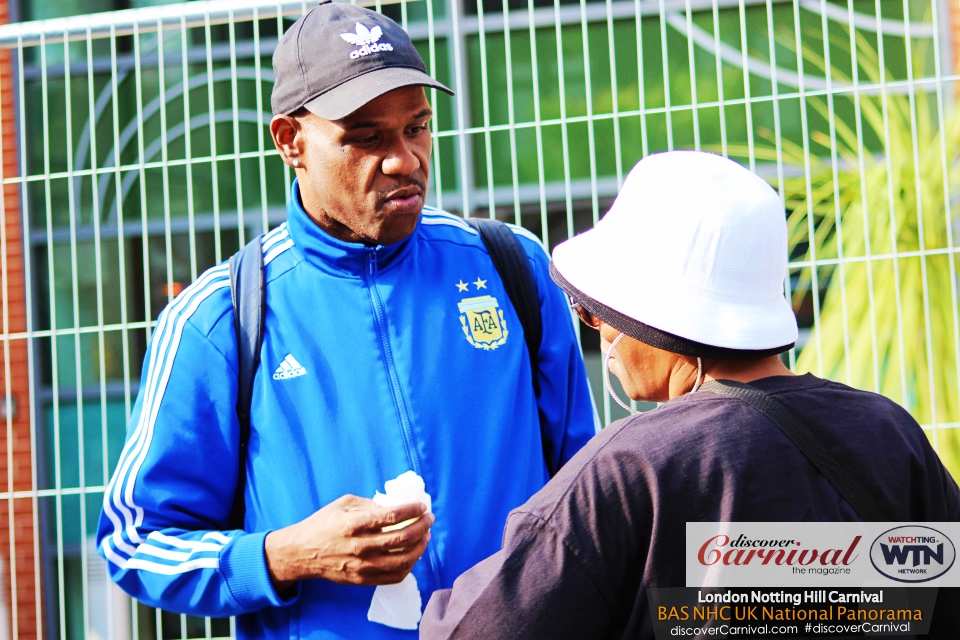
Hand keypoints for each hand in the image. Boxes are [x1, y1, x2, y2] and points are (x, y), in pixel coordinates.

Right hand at [264, 494, 433, 591]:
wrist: (302, 553)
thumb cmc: (323, 524)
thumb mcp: (344, 504)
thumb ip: (370, 504)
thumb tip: (395, 507)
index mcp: (355, 524)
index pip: (392, 516)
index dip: (412, 510)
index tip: (422, 507)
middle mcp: (361, 546)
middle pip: (403, 538)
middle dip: (422, 526)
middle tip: (429, 519)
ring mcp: (363, 566)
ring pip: (404, 560)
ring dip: (420, 547)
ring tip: (425, 536)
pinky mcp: (363, 580)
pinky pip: (395, 576)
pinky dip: (409, 566)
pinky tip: (413, 554)